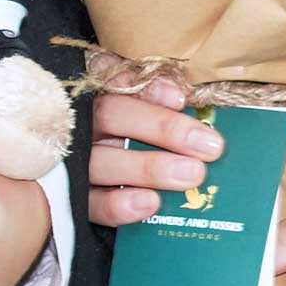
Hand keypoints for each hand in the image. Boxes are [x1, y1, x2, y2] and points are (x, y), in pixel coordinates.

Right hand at [84, 84, 224, 229]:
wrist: (90, 191)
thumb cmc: (130, 140)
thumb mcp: (140, 113)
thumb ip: (156, 103)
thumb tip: (181, 100)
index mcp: (96, 96)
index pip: (115, 80)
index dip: (148, 89)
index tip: (180, 99)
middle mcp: (80, 124)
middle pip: (111, 115)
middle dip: (163, 128)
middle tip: (209, 145)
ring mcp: (75, 163)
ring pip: (103, 161)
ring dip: (149, 168)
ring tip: (192, 174)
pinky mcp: (78, 201)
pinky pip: (94, 204)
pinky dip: (120, 204)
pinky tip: (151, 202)